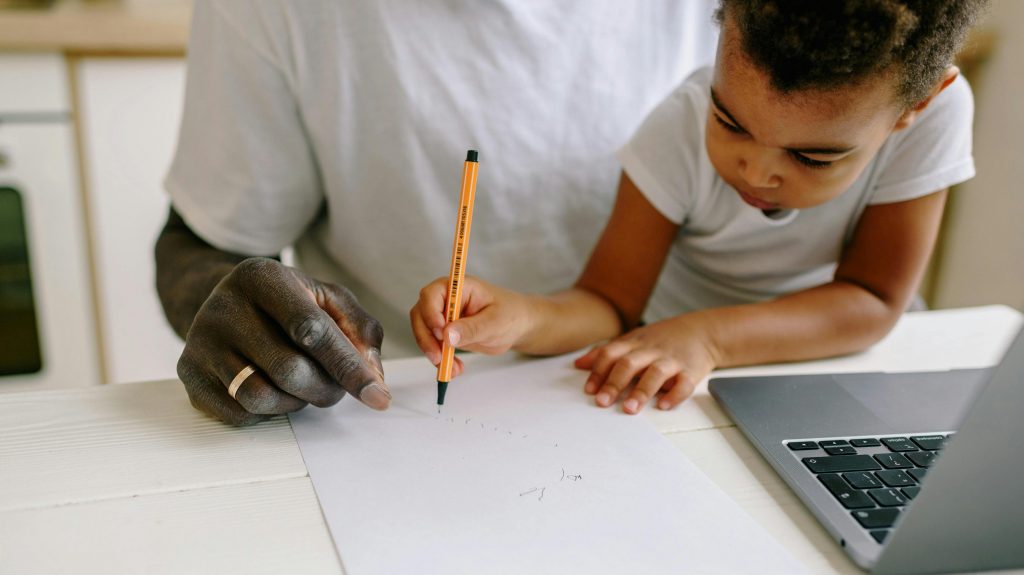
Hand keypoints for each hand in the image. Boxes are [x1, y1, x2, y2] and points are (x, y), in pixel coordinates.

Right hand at [176, 257, 388, 424]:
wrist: (223, 302)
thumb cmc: (287, 304)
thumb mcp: (327, 299)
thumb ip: (360, 329)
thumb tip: (373, 376)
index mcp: (262, 277)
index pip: (311, 330)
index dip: (349, 367)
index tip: (378, 396)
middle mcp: (223, 306)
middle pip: (289, 370)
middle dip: (325, 388)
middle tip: (335, 387)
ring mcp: (200, 341)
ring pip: (260, 397)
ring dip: (296, 402)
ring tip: (303, 386)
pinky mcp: (188, 373)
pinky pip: (238, 413)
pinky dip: (268, 412)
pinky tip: (274, 390)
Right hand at [410, 275, 533, 374]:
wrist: (518, 327)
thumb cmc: (511, 315)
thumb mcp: (495, 322)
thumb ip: (472, 328)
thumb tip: (447, 335)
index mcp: (459, 287)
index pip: (432, 294)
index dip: (431, 312)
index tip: (441, 332)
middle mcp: (447, 299)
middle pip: (421, 314)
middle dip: (427, 338)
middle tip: (439, 357)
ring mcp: (444, 316)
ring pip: (424, 332)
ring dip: (433, 352)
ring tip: (452, 369)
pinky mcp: (445, 333)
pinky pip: (434, 346)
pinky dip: (441, 359)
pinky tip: (456, 368)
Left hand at [574, 314, 720, 413]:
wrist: (702, 331)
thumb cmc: (661, 339)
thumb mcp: (632, 340)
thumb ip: (606, 352)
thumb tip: (578, 365)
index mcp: (634, 343)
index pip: (611, 354)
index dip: (599, 371)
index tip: (589, 390)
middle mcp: (651, 350)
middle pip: (629, 364)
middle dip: (614, 383)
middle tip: (602, 402)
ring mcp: (672, 360)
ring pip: (655, 373)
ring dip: (641, 391)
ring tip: (630, 408)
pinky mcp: (691, 370)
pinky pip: (684, 383)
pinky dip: (674, 394)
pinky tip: (663, 405)